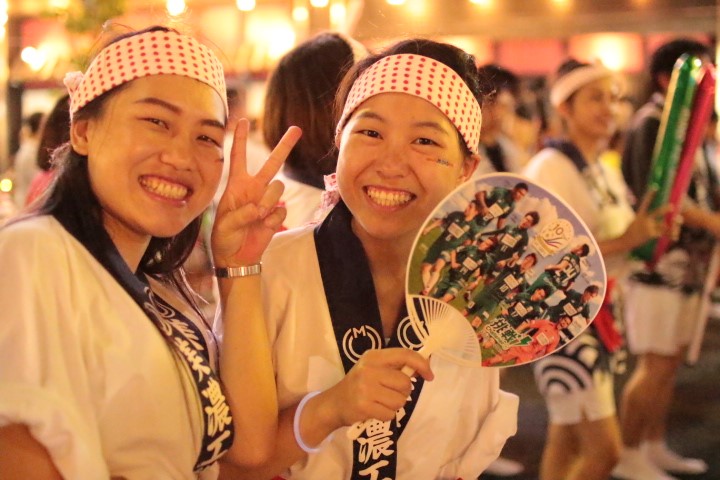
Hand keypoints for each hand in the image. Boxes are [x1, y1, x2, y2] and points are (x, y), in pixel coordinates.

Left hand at [211, 119, 301, 266]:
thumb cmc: (224, 238)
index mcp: (236, 185)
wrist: (237, 257)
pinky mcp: (276, 215)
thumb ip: (241, 214)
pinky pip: (280, 211)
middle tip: (297, 129)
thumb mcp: (225, 226)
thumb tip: (259, 209)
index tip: (243, 121)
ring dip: (268, 201)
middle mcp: (254, 188)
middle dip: (285, 146)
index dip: (240, 139)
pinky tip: (262, 227)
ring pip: (278, 188)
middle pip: (272, 163)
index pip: (238, 157)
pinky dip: (272, 220)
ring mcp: (267, 201)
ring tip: (257, 216)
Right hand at [320, 348, 433, 427]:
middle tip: (390, 392)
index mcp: (374, 356)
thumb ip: (395, 366)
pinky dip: (386, 415)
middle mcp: (369, 370)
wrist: (334, 403)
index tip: (430, 375)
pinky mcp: (364, 406)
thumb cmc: (359, 383)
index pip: (404, 354)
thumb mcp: (373, 368)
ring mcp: (366, 388)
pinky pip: (390, 414)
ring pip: (400, 400)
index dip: (421, 364)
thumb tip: (423, 367)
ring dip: (395, 405)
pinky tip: (374, 410)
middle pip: (405, 382)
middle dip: (404, 391)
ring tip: (380, 402)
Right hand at [622, 188, 676, 248]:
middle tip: (672, 206)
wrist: (626, 241)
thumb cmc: (631, 231)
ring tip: (680, 221)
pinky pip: (662, 233)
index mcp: (640, 215)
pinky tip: (675, 237)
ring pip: (663, 224)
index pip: (645, 203)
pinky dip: (669, 235)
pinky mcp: (650, 235)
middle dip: (664, 209)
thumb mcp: (636, 222)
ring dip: (672, 225)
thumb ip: (646, 218)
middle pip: (656, 213)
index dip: (650, 195)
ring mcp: (647, 227)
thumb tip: (655, 216)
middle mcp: (644, 220)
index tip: (655, 187)